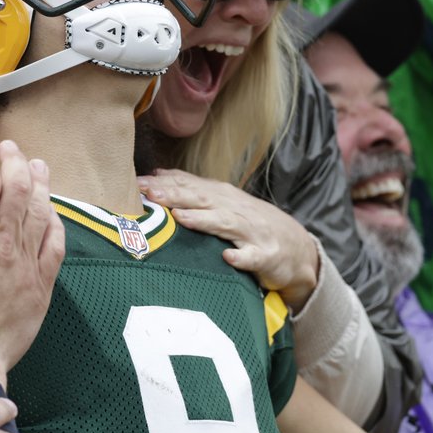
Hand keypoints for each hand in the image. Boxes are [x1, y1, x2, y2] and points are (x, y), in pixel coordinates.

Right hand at [0, 141, 63, 384]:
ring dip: (40, 183)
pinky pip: (55, 244)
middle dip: (15, 161)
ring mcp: (26, 262)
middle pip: (18, 188)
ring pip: (41, 211)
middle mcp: (4, 243)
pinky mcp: (41, 284)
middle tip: (9, 147)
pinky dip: (55, 222)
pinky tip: (52, 212)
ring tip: (38, 165)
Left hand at [139, 169, 318, 309]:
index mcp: (221, 197)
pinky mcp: (265, 256)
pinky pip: (252, 257)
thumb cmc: (251, 225)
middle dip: (175, 195)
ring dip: (202, 220)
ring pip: (224, 223)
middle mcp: (234, 210)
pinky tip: (228, 257)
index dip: (163, 184)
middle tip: (149, 194)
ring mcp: (251, 233)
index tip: (136, 183)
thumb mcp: (223, 203)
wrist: (297, 247)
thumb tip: (158, 174)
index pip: (189, 186)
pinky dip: (241, 257)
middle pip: (202, 199)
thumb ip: (192, 189)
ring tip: (179, 217)